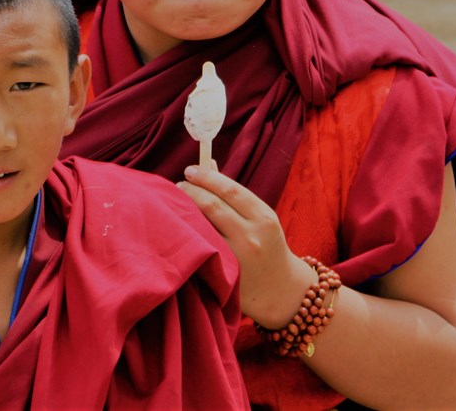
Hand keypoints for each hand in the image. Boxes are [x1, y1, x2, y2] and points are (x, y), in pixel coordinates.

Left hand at [178, 165, 317, 326]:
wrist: (281, 290)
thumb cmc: (267, 246)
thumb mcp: (260, 218)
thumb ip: (235, 194)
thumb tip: (208, 164)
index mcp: (264, 217)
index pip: (230, 189)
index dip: (207, 177)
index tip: (190, 170)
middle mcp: (252, 236)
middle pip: (213, 206)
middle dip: (191, 191)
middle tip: (178, 186)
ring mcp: (237, 257)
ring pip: (204, 227)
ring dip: (185, 211)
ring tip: (174, 202)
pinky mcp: (224, 274)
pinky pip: (202, 248)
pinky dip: (189, 235)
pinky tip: (178, 227)